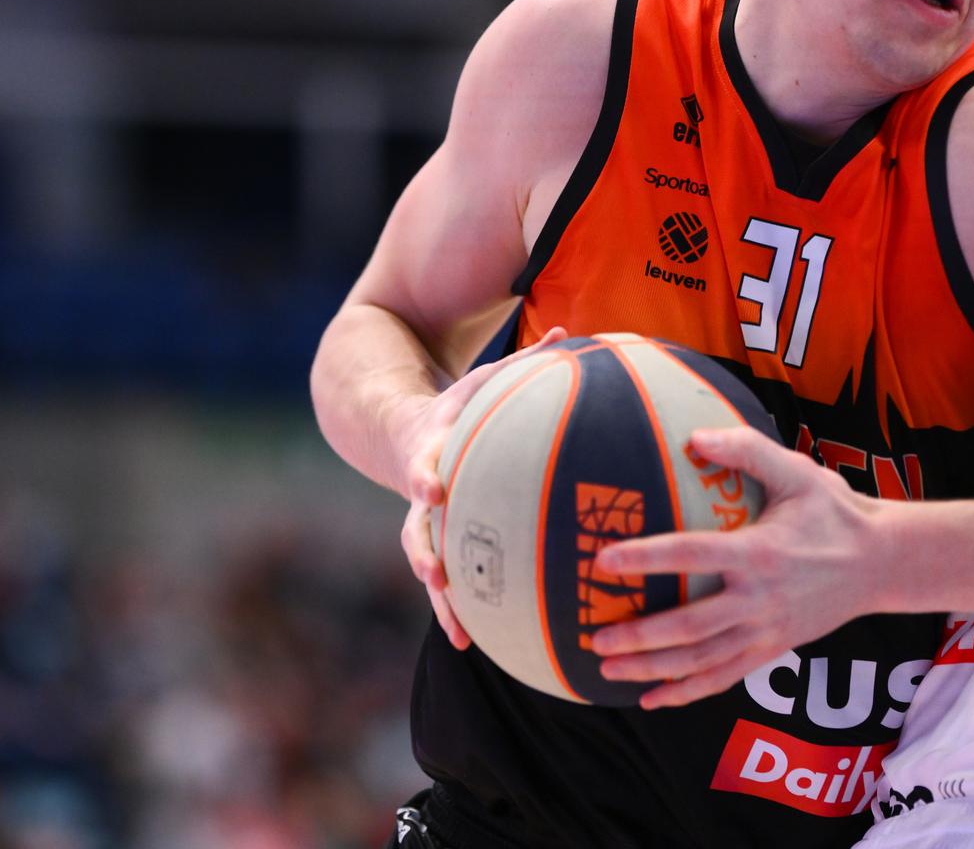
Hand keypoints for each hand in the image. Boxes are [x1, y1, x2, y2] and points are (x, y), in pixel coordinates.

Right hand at [400, 325, 568, 649]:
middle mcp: (421, 492)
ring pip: (426, 567)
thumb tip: (570, 330)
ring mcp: (424, 524)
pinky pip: (448, 583)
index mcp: (431, 449)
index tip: (435, 490)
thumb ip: (524, 360)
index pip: (423, 462)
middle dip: (423, 554)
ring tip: (460, 635)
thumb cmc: (461, 405)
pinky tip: (478, 644)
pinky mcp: (436, 546)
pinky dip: (460, 613)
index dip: (425, 475)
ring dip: (441, 602)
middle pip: (414, 527)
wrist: (403, 431)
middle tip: (436, 579)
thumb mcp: (484, 379)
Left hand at [588, 424, 888, 708]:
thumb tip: (693, 436)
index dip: (646, 557)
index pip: (691, 554)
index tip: (603, 560)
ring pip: (702, 660)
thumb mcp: (797, 472)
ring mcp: (766, 630)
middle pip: (690, 626)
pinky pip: (724, 677)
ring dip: (653, 669)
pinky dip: (687, 692)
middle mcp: (758, 598)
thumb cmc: (834, 510)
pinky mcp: (772, 649)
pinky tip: (653, 698)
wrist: (882, 562)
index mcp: (758, 552)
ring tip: (607, 669)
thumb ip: (746, 450)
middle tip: (594, 636)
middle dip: (640, 635)